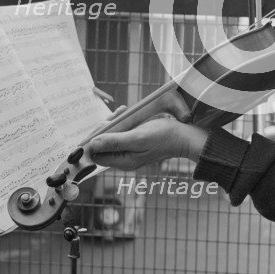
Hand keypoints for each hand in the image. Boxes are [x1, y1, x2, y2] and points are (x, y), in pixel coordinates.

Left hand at [87, 116, 208, 170]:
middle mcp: (123, 159)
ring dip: (112, 124)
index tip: (101, 125)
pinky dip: (120, 123)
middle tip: (113, 117)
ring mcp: (129, 151)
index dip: (94, 141)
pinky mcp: (135, 143)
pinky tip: (124, 113)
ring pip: (111, 138)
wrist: (183, 136)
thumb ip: (115, 142)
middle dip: (103, 130)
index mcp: (122, 161)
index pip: (96, 154)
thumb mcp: (137, 138)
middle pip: (102, 146)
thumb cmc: (163, 137)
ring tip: (120, 112)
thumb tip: (92, 145)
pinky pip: (120, 134)